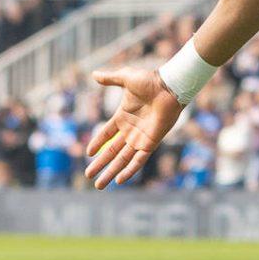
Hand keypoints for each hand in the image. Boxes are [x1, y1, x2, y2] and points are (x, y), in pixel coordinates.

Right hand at [84, 66, 185, 187]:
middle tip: (88, 176)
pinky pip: (139, 159)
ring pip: (123, 159)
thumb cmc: (150, 81)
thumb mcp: (126, 78)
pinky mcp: (151, 142)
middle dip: (100, 165)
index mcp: (123, 117)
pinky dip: (130, 169)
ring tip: (99, 185)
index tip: (88, 154)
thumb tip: (94, 74)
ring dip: (111, 172)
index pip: (106, 134)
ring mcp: (140, 137)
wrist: (170, 86)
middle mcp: (130, 130)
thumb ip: (110, 79)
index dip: (97, 143)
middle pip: (112, 151)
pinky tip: (120, 180)